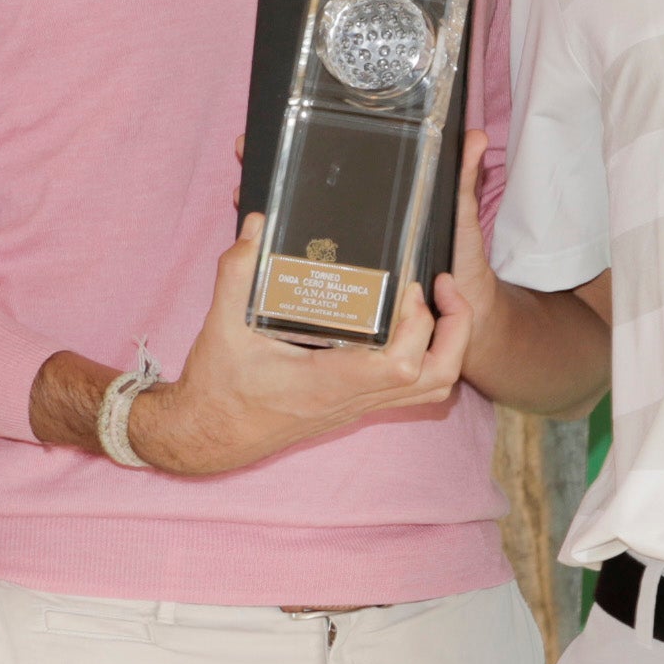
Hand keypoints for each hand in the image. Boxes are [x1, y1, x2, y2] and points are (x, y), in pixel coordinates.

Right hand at [128, 147, 480, 476]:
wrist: (209, 436)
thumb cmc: (217, 389)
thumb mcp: (222, 326)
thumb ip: (237, 272)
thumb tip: (257, 227)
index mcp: (326, 381)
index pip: (400, 365)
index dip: (419, 324)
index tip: (408, 286)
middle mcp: (351, 398)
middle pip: (435, 378)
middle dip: (454, 330)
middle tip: (438, 287)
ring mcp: (357, 405)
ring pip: (431, 390)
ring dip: (447, 346)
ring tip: (434, 303)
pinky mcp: (354, 405)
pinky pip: (411, 391)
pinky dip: (427, 359)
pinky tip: (406, 326)